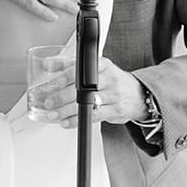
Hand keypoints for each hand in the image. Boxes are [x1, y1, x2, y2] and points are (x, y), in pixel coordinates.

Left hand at [32, 55, 147, 127]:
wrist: (138, 94)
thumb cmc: (111, 80)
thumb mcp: (94, 68)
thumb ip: (69, 65)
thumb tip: (47, 65)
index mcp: (103, 65)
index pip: (82, 69)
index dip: (64, 78)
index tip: (50, 85)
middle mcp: (109, 79)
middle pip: (83, 87)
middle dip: (62, 96)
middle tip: (47, 102)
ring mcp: (114, 95)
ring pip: (87, 103)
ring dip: (66, 110)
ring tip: (52, 114)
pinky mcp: (116, 111)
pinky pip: (94, 117)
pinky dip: (77, 120)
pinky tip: (65, 122)